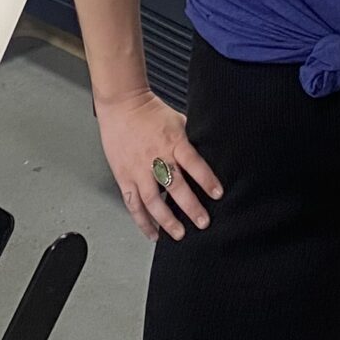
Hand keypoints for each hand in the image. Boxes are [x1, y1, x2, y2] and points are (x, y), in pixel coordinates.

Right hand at [94, 89, 219, 239]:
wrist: (122, 105)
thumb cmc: (150, 112)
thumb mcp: (178, 121)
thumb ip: (190, 141)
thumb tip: (208, 154)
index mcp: (173, 142)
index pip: (193, 163)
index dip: (206, 179)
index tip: (217, 194)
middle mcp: (156, 158)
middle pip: (175, 187)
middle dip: (190, 207)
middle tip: (203, 222)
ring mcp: (138, 170)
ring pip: (153, 201)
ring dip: (166, 221)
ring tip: (179, 234)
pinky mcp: (124, 177)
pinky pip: (133, 203)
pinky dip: (142, 221)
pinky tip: (153, 233)